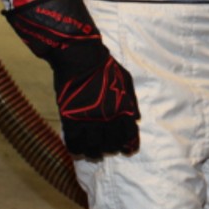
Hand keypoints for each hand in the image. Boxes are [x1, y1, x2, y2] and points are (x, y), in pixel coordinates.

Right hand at [8, 0, 139, 159]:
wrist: (81, 56)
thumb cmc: (105, 66)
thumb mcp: (127, 81)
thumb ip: (132, 102)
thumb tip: (137, 118)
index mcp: (124, 110)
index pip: (130, 137)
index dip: (128, 146)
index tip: (126, 148)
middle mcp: (108, 119)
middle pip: (111, 146)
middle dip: (110, 148)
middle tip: (106, 146)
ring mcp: (89, 120)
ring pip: (93, 149)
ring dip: (93, 152)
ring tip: (92, 150)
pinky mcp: (70, 118)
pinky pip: (73, 143)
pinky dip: (76, 149)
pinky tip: (77, 148)